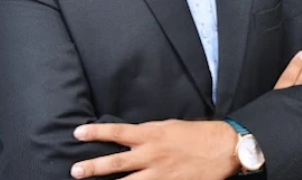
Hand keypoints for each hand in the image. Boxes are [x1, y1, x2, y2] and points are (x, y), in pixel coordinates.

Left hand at [71, 119, 236, 179]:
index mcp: (152, 135)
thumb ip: (149, 133)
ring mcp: (159, 173)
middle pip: (115, 163)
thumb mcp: (171, 126)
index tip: (77, 132)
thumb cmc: (200, 134)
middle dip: (93, 167)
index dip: (96, 132)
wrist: (226, 148)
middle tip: (75, 170)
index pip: (118, 132)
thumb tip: (129, 137)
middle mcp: (152, 154)